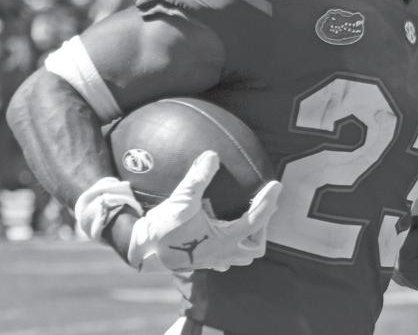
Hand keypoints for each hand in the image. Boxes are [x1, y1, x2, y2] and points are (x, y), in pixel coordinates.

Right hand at [128, 151, 281, 272]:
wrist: (142, 250)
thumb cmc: (162, 228)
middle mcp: (222, 254)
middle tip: (260, 207)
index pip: (256, 220)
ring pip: (243, 256)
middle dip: (263, 229)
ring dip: (250, 238)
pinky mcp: (202, 261)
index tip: (276, 185)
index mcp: (223, 241)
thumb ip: (198, 177)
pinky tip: (224, 230)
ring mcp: (212, 261)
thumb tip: (212, 155)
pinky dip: (233, 244)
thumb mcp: (182, 199)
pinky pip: (226, 258)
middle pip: (256, 247)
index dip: (269, 201)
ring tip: (248, 218)